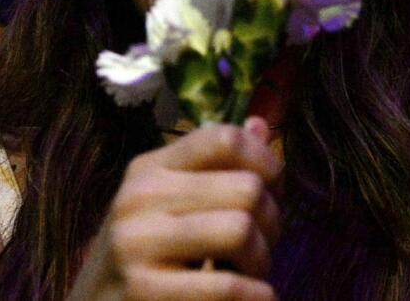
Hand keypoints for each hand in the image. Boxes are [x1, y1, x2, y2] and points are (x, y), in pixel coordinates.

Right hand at [66, 117, 281, 300]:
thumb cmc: (146, 259)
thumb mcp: (171, 204)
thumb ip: (217, 168)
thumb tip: (261, 126)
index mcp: (150, 169)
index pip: (224, 138)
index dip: (266, 163)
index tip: (272, 193)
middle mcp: (139, 198)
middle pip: (247, 189)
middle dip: (271, 222)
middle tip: (260, 246)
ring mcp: (137, 244)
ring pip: (241, 231)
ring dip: (261, 261)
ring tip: (251, 274)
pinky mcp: (144, 291)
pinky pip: (227, 287)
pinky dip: (256, 297)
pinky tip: (253, 299)